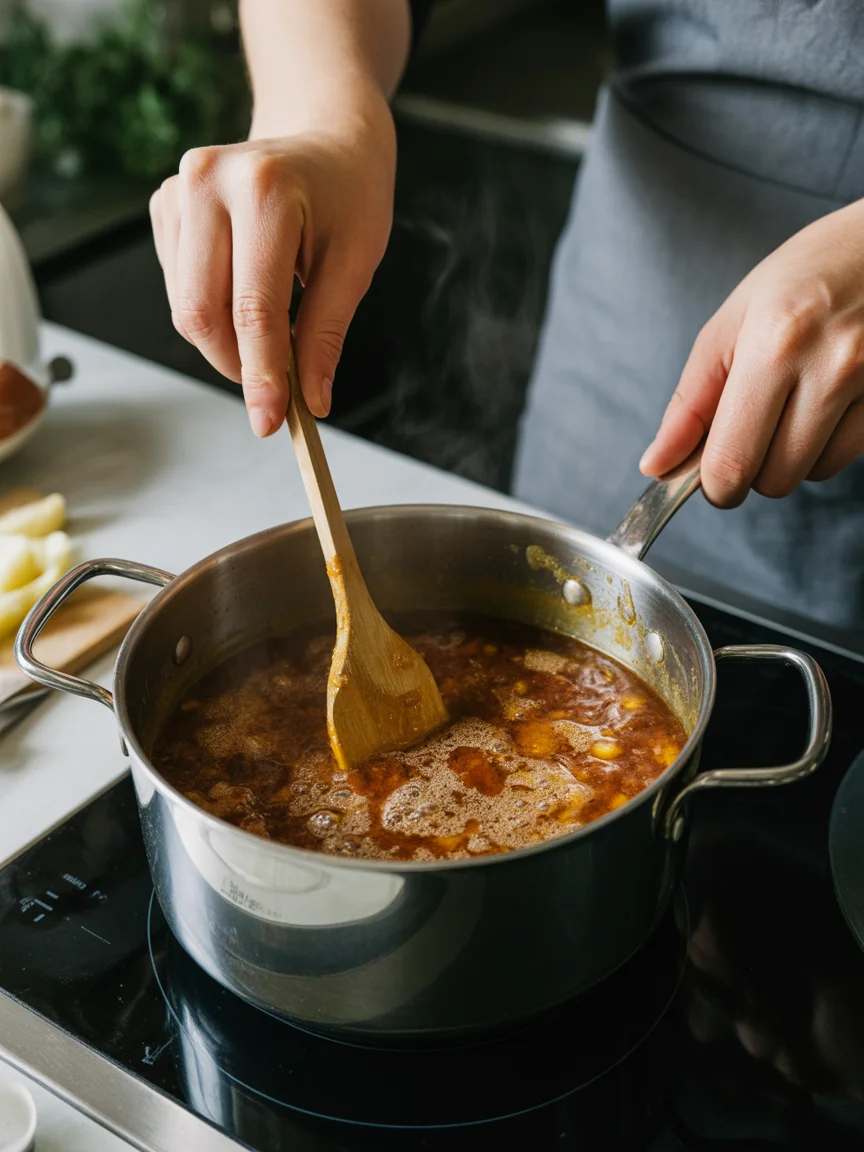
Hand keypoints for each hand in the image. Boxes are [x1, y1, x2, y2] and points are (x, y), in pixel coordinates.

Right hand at [149, 94, 395, 432]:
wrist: (324, 135)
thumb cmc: (349, 195)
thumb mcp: (355, 263)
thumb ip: (325, 334)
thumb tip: (311, 401)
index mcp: (264, 190)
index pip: (254, 307)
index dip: (261, 374)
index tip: (270, 422)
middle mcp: (207, 182)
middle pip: (202, 311)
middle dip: (237, 364)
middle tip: (274, 391)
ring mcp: (177, 189)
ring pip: (186, 307)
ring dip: (226, 342)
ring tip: (271, 332)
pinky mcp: (165, 204)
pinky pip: (179, 288)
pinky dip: (213, 313)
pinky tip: (246, 294)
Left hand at [639, 199, 863, 505]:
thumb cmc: (807, 276)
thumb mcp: (732, 323)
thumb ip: (690, 402)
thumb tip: (657, 465)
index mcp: (774, 344)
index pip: (732, 460)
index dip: (715, 485)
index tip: (709, 479)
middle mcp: (831, 366)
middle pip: (774, 478)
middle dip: (752, 470)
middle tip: (749, 432)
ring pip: (814, 473)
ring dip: (794, 456)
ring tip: (795, 402)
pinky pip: (849, 455)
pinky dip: (829, 442)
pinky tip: (829, 399)